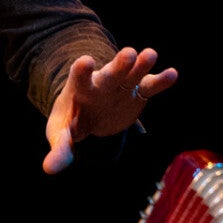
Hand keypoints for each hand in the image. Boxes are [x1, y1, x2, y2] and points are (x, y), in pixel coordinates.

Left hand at [42, 46, 177, 174]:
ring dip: (142, 64)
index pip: (79, 76)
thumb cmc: (72, 121)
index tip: (85, 61)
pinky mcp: (138, 92)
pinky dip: (161, 81)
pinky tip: (172, 74)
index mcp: (80, 88)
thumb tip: (50, 169)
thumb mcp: (61, 134)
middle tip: (129, 53)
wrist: (90, 113)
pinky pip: (150, 86)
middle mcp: (103, 82)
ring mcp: (121, 85)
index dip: (82, 70)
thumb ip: (60, 149)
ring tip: (151, 55)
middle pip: (111, 71)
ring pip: (133, 73)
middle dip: (120, 63)